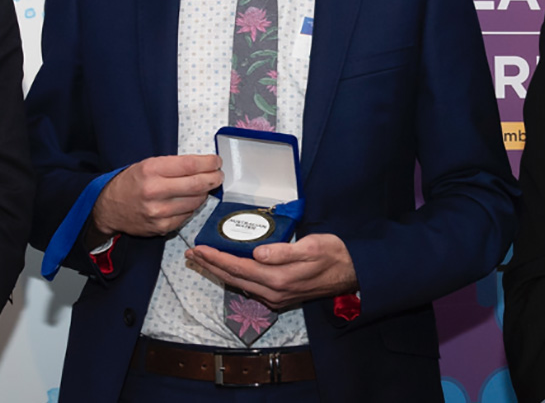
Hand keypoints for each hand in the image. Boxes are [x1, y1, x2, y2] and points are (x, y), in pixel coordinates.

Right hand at [92, 154, 221, 236]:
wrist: (109, 209)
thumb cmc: (130, 183)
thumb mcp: (147, 165)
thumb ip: (173, 165)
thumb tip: (203, 165)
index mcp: (151, 170)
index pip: (190, 165)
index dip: (209, 163)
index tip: (216, 161)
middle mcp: (154, 191)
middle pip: (197, 185)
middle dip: (214, 178)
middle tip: (219, 175)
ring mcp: (158, 212)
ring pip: (195, 202)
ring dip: (204, 194)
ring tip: (204, 187)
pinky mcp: (161, 227)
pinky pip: (187, 216)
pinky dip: (192, 207)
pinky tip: (189, 201)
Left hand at [186, 233, 357, 311]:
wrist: (352, 274)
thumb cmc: (333, 254)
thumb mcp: (311, 247)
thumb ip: (283, 252)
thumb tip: (257, 253)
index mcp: (278, 278)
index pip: (238, 267)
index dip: (216, 257)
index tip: (198, 247)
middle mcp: (273, 292)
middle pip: (234, 278)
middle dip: (211, 265)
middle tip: (192, 253)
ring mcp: (276, 297)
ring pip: (240, 284)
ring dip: (220, 272)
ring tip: (204, 260)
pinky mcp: (280, 297)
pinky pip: (250, 287)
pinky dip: (234, 277)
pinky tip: (229, 269)